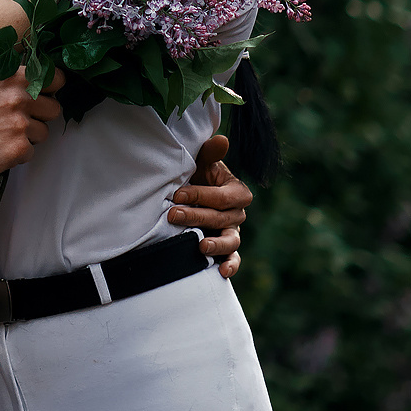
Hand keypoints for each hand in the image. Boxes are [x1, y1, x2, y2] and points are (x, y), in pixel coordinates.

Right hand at [0, 73, 61, 180]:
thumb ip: (14, 81)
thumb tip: (42, 83)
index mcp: (13, 78)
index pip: (56, 79)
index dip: (51, 89)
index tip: (44, 95)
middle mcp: (19, 98)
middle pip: (54, 109)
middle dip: (40, 116)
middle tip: (18, 120)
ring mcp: (19, 124)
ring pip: (43, 133)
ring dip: (28, 137)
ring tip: (3, 135)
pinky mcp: (17, 149)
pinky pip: (31, 153)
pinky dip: (17, 154)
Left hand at [170, 132, 253, 278]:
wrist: (190, 193)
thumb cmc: (196, 175)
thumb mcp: (201, 162)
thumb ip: (210, 153)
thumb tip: (221, 139)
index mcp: (236, 191)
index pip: (222, 196)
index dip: (201, 196)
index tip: (177, 195)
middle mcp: (238, 213)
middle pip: (221, 218)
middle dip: (196, 216)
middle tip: (173, 214)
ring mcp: (233, 231)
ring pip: (231, 240)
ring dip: (216, 244)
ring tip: (201, 246)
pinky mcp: (227, 248)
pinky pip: (234, 258)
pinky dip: (231, 265)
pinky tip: (221, 271)